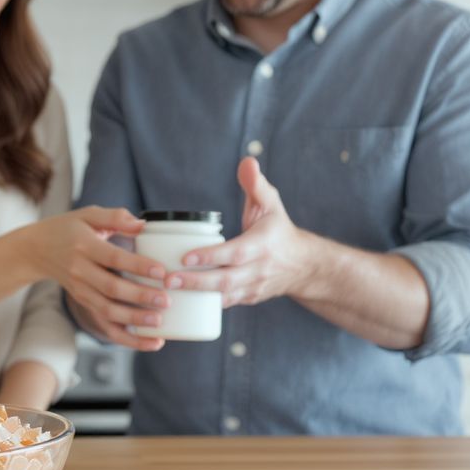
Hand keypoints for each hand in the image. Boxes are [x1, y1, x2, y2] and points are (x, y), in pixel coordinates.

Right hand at [25, 206, 169, 350]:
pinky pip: (104, 324)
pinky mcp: (82, 302)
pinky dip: (126, 337)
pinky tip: (148, 342)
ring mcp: (80, 290)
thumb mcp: (88, 214)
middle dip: (139, 297)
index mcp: (84, 246)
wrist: (35, 250)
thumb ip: (116, 217)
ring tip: (158, 322)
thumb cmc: (67, 229)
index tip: (161, 271)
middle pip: (111, 289)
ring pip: (107, 311)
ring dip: (133, 320)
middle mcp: (80, 270)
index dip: (137, 266)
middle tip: (165, 300)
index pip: (113, 258)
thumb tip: (144, 225)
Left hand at [165, 158, 311, 306]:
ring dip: (195, 296)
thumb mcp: (271, 204)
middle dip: (195, 281)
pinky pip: (223, 305)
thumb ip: (256, 184)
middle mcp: (258, 270)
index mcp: (263, 245)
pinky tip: (179, 304)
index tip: (186, 256)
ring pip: (222, 296)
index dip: (211, 256)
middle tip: (167, 279)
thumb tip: (246, 161)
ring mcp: (252, 288)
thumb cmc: (279, 231)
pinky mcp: (246, 299)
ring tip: (166, 292)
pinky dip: (202, 308)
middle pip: (225, 280)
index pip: (236, 253)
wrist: (303, 266)